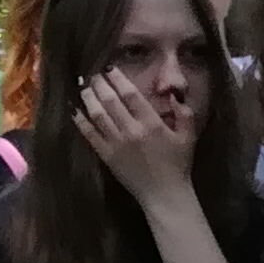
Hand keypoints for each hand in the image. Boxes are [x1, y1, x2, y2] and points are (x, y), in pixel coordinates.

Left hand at [75, 65, 195, 202]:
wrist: (164, 194)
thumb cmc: (178, 164)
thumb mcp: (189, 137)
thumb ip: (185, 114)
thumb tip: (173, 95)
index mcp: (152, 124)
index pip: (131, 95)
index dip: (118, 79)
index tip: (110, 68)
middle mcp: (131, 131)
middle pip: (110, 101)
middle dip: (99, 84)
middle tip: (92, 72)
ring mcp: (116, 143)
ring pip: (97, 115)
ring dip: (88, 98)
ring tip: (83, 86)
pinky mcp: (106, 155)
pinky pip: (89, 134)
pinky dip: (80, 120)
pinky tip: (74, 110)